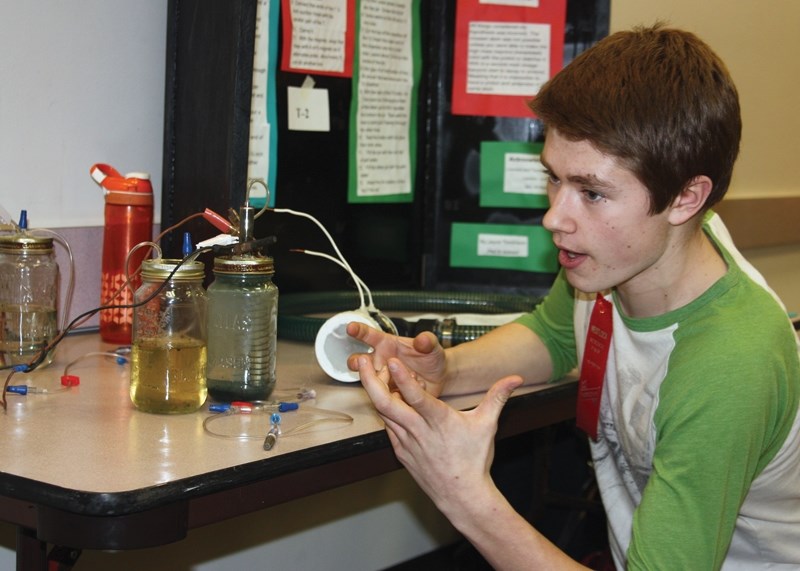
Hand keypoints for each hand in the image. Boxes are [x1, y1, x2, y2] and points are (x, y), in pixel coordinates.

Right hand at [346, 321, 447, 396]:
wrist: (439, 378)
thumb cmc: (431, 358)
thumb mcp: (433, 347)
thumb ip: (428, 341)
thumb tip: (423, 340)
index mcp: (387, 345)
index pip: (370, 335)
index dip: (359, 331)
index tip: (351, 328)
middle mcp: (381, 361)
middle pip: (360, 361)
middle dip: (357, 361)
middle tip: (361, 362)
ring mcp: (384, 379)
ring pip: (369, 381)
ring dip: (377, 381)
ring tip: (394, 379)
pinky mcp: (389, 394)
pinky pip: (384, 396)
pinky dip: (394, 395)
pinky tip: (408, 392)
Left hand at [357, 354, 522, 514]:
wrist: (462, 495)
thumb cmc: (473, 460)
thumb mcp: (487, 424)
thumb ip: (498, 397)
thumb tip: (515, 378)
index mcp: (438, 421)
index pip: (416, 397)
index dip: (403, 378)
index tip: (394, 361)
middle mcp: (417, 430)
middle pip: (386, 403)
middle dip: (370, 380)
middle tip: (362, 361)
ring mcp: (405, 441)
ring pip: (383, 413)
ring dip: (375, 391)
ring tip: (370, 371)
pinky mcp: (400, 450)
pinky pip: (387, 425)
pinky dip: (384, 410)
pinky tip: (383, 396)